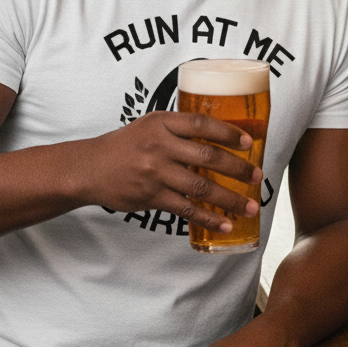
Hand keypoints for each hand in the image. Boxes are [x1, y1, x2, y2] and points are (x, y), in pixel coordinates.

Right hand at [79, 111, 261, 233]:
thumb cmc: (126, 145)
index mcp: (161, 122)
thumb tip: (221, 136)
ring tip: (250, 206)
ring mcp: (154, 172)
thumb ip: (180, 128)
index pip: (201, 124)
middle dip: (237, 168)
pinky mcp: (150, 197)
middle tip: (257, 176)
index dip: (228, 132)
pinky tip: (225, 224)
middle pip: (207, 156)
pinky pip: (186, 208)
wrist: (89, 168)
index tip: (248, 142)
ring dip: (229, 198)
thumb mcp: (150, 125)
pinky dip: (208, 218)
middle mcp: (159, 145)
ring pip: (200, 186)